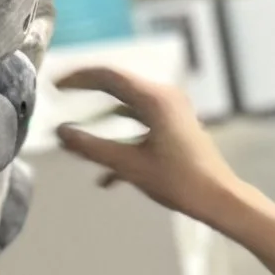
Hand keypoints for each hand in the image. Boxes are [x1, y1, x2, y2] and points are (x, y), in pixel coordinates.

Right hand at [57, 63, 243, 225]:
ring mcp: (172, 111)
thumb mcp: (129, 165)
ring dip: (103, 121)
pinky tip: (106, 178)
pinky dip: (122, 140)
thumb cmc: (178, 181)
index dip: (79, 78)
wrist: (219, 198)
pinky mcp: (176, 127)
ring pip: (128, 108)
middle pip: (118, 87)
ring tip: (78, 132)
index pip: (108, 76)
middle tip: (60, 95)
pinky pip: (141, 125)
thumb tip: (60, 134)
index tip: (55, 84)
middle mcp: (164, 97)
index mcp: (154, 99)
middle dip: (88, 93)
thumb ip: (92, 148)